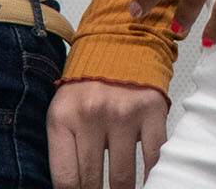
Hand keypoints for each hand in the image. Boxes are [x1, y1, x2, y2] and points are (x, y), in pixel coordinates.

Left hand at [47, 79, 168, 188]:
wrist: (121, 41)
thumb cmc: (90, 82)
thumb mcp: (64, 110)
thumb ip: (65, 147)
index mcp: (63, 118)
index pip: (65, 180)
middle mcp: (92, 115)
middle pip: (92, 182)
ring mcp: (124, 113)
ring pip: (122, 177)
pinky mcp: (151, 111)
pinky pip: (152, 158)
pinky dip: (150, 176)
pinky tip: (146, 182)